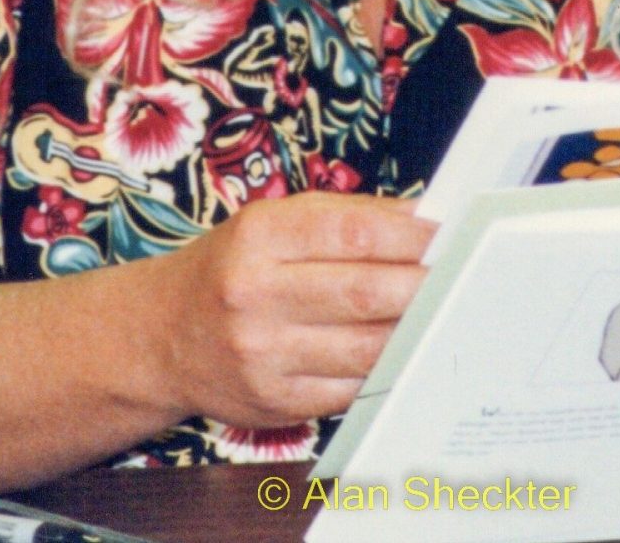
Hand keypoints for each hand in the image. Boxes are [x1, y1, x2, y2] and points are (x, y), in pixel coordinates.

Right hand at [152, 193, 433, 429]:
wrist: (162, 336)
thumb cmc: (232, 269)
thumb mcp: (272, 223)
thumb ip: (344, 218)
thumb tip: (422, 218)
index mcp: (259, 238)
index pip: (353, 233)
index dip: (410, 235)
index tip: (446, 236)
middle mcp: (255, 295)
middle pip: (364, 292)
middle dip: (422, 286)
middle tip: (458, 277)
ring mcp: (263, 354)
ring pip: (365, 347)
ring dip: (412, 331)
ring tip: (439, 315)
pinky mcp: (275, 400)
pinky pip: (350, 387)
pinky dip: (383, 369)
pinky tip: (400, 351)